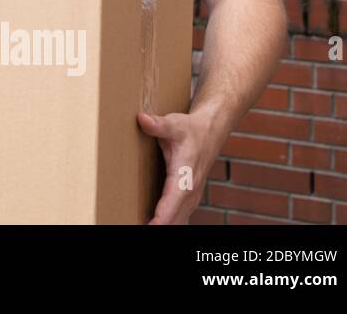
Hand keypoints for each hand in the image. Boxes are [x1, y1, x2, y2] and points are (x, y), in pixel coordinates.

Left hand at [138, 109, 224, 223]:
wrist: (210, 132)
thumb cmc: (190, 129)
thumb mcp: (174, 124)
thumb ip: (158, 124)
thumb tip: (142, 119)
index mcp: (185, 175)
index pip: (173, 201)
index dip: (162, 216)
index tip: (151, 226)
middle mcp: (190, 190)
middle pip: (175, 216)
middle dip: (159, 224)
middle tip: (136, 225)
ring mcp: (191, 195)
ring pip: (178, 218)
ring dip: (164, 224)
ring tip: (141, 225)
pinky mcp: (188, 197)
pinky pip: (178, 215)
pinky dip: (168, 221)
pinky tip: (153, 224)